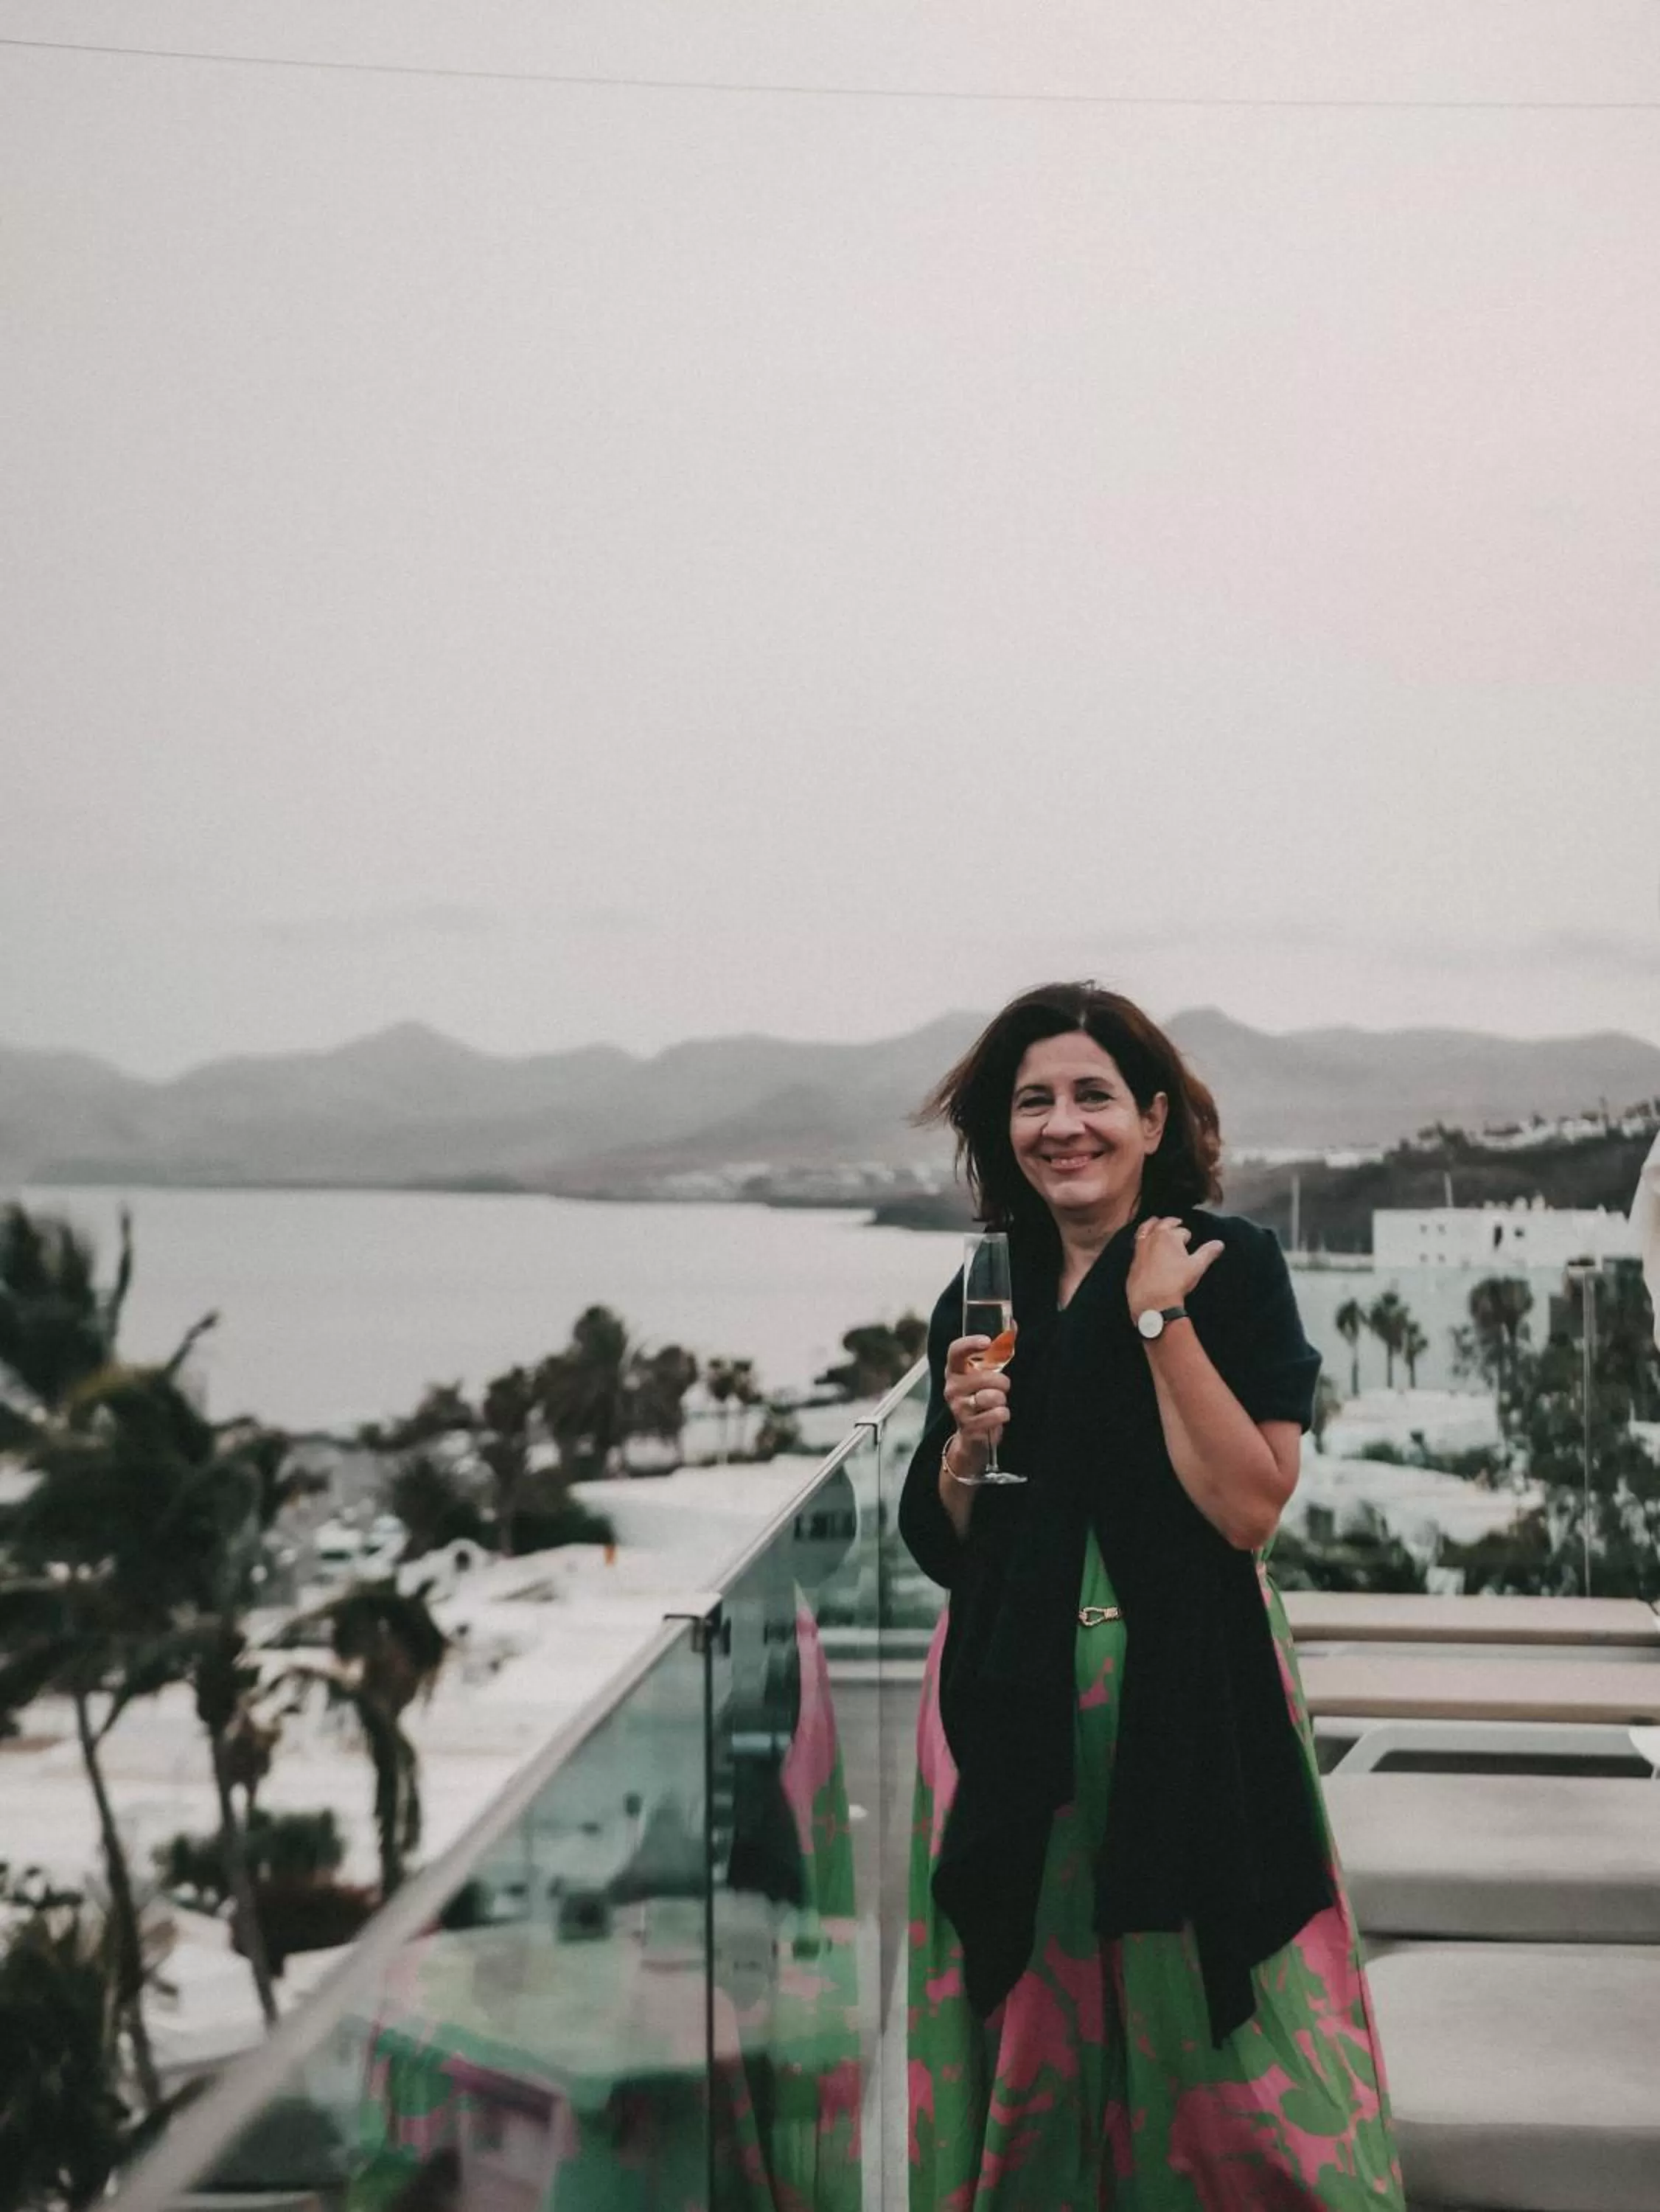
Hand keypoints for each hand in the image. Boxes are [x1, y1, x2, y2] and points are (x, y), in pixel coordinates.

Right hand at [944, 1334, 1010, 1461]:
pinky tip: (998, 1416)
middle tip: (1001, 1387)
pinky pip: (997, 1415)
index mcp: (955, 1370)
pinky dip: (1003, 1415)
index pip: (955, 1351)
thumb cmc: (981, 1395)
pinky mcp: (968, 1426)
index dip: (970, 1344)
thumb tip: (1013, 1323)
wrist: (972, 1434)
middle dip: (1002, 1382)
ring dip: (1002, 1399)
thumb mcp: (986, 1372)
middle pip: (984, 1377)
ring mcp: (958, 1407)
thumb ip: (998, 1349)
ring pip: (992, 1396)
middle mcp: (952, 1387)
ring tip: (996, 1403)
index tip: (987, 1341)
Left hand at [1125, 1216, 1223, 1319]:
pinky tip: (1144, 1242)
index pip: (1182, 1231)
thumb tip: (1219, 1243)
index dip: (1187, 1236)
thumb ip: (1207, 1253)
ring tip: (1156, 1222)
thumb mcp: (1196, 1267)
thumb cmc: (1176, 1282)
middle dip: (1171, 1222)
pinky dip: (1142, 1238)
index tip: (1188, 1241)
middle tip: (1176, 1222)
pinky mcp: (1133, 1259)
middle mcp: (1153, 1237)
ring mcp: (1140, 1247)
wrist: (1152, 1301)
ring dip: (1152, 1224)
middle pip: (1163, 1224)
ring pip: (1146, 1229)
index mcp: (1169, 1236)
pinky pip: (1137, 1243)